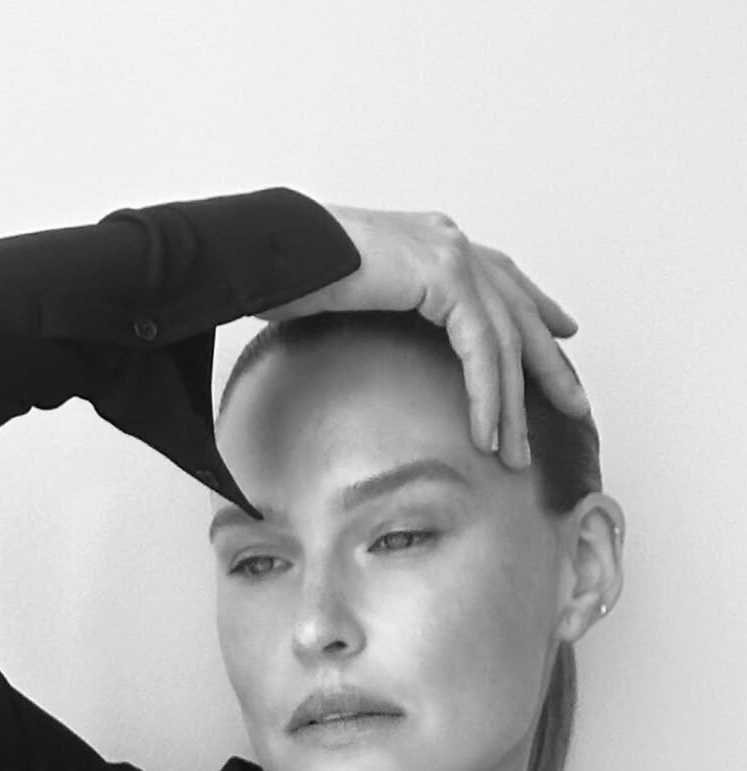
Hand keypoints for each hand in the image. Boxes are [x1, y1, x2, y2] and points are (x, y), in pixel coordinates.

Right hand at [254, 205, 588, 471]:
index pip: (502, 279)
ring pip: (502, 340)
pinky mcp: (442, 275)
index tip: (563, 335)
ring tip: (516, 453)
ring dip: (513, 405)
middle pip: (518, 311)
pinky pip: (479, 348)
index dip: (536, 310)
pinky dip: (487, 395)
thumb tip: (378, 341)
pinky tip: (488, 433)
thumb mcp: (351, 299)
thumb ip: (386, 312)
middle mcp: (450, 242)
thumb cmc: (289, 275)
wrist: (269, 250)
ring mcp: (450, 253)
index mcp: (434, 241)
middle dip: (549, 364)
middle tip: (576, 405)